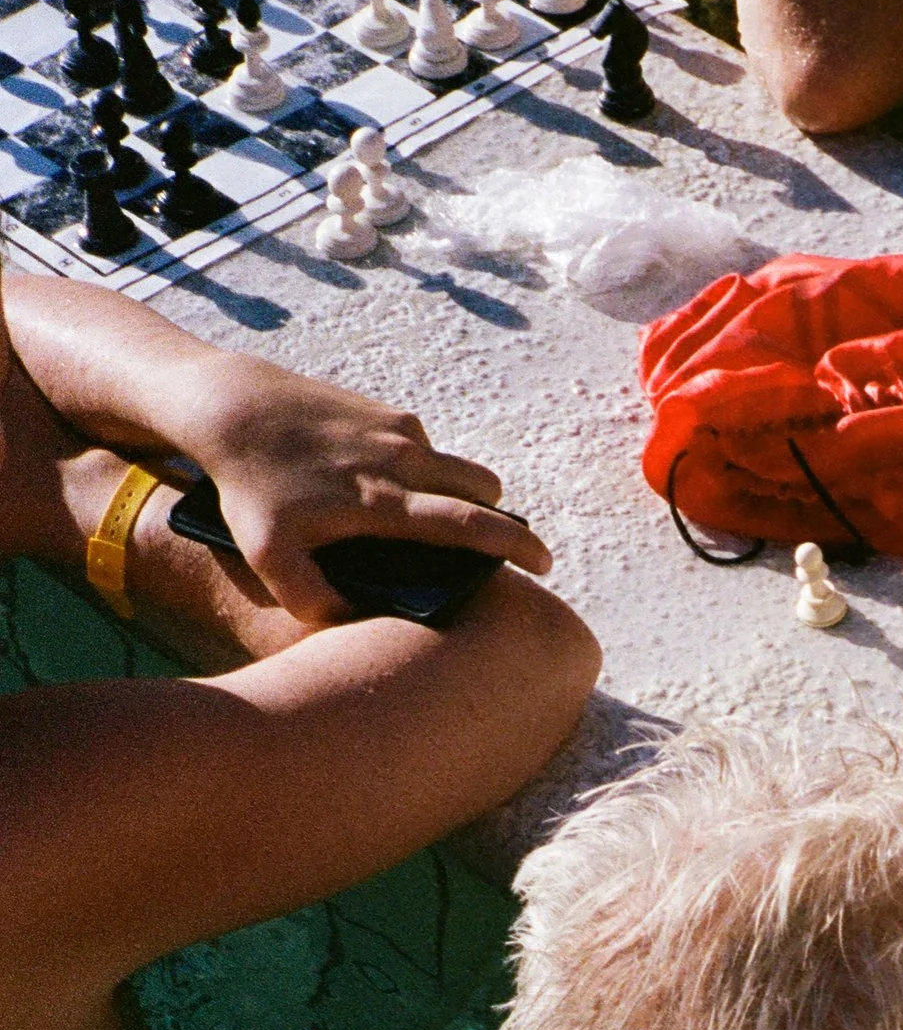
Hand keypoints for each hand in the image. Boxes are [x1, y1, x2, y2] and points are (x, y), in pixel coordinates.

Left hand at [179, 365, 551, 627]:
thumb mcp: (268, 558)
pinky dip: (421, 472)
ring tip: (425, 521)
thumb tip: (355, 621)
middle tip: (491, 546)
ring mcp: (397, 431)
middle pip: (483, 489)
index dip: (515, 546)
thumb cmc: (250, 488)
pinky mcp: (384, 412)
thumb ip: (313, 602)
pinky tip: (377, 485)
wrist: (232, 408)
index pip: (471, 524)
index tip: (543, 564)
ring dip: (458, 494)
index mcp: (384, 502)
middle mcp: (402, 460)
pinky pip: (424, 449)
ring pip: (456, 468)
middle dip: (498, 519)